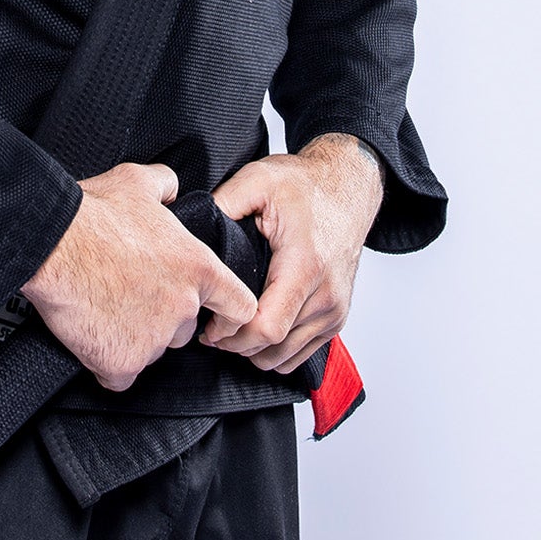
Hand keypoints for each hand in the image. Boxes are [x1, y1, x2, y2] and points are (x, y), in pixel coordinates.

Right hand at [21, 161, 259, 391]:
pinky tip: (93, 337)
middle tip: (130, 296)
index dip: (227, 315)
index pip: (240, 307)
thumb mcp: (139, 181)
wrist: (52, 243)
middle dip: (162, 319)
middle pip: (184, 329)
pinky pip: (121, 374)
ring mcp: (154, 339)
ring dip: (134, 338)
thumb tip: (171, 190)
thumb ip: (167, 186)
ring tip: (104, 308)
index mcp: (197, 268)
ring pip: (152, 350)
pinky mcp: (122, 361)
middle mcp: (182, 307)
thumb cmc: (93, 213)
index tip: (215, 320)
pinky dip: (108, 362)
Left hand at [202, 133, 383, 374]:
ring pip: (284, 359)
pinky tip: (255, 326)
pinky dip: (274, 350)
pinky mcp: (336, 318)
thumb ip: (223, 202)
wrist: (347, 187)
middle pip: (272, 349)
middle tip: (211, 325)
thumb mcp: (258, 179)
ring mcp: (334, 311)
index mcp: (305, 266)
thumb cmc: (306, 185)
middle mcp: (326, 296)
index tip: (209, 322)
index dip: (230, 333)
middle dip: (235, 344)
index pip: (266, 327)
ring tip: (230, 326)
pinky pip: (299, 355)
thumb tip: (193, 229)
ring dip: (254, 350)